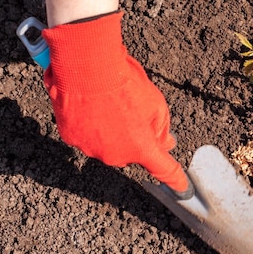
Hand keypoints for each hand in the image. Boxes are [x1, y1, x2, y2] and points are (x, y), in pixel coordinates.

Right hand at [42, 11, 188, 191]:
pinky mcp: (71, 138)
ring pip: (106, 145)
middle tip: (131, 111)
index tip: (181, 186)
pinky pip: (85, 135)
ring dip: (110, 130)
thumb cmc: (124, 81)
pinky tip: (90, 104)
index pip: (164, 170)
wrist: (86, 67)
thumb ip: (161, 128)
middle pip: (131, 153)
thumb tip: (164, 141)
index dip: (174, 179)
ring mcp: (92, 149)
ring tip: (107, 102)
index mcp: (143, 148)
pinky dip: (89, 123)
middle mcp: (117, 156)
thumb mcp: (156, 103)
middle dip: (134, 138)